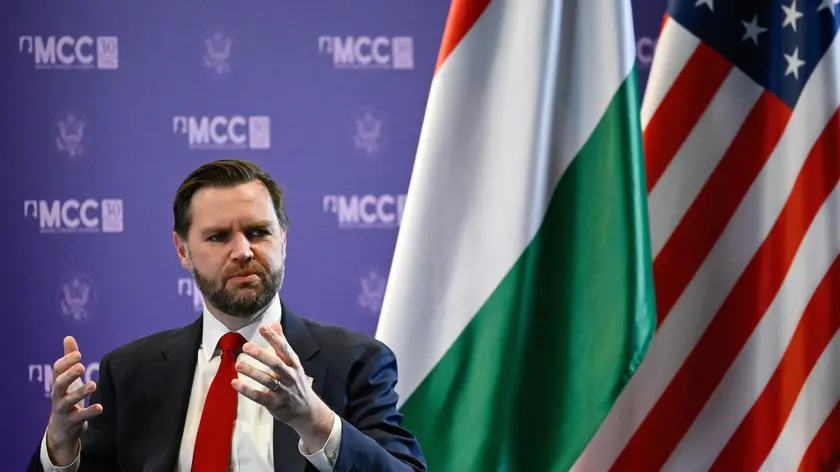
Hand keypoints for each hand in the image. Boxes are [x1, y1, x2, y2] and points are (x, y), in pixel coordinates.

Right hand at [45, 336, 102, 465]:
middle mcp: (58, 396)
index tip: (78, 354)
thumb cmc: (66, 397)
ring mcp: (64, 410)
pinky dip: (89, 412)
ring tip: (93, 385)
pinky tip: (100, 407)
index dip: (66, 361)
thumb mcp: (67, 379)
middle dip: (69, 375)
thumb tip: (68, 337)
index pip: (57, 370)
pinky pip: (80, 417)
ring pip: (69, 401)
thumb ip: (68, 359)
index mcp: (58, 383)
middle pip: (59, 384)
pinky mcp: (72, 422)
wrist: (61, 429)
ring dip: (80, 393)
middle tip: (82, 366)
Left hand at [233, 322, 333, 451]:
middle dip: (261, 354)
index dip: (274, 338)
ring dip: (252, 372)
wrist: (307, 411)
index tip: (262, 327)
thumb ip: (282, 343)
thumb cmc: (296, 382)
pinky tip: (235, 383)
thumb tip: (274, 323)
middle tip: (246, 346)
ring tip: (238, 364)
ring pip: (267, 380)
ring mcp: (283, 391)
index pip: (284, 349)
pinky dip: (247, 391)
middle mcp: (290, 376)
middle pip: (276, 364)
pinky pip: (260, 397)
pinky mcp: (275, 404)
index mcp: (294, 364)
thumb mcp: (293, 363)